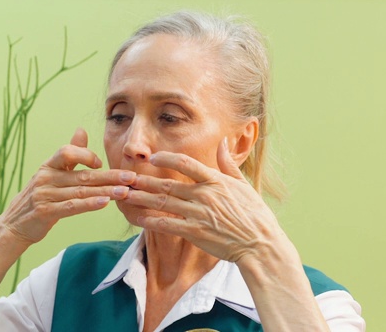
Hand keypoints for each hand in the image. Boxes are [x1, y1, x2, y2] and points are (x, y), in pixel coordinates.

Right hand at [0, 128, 136, 244]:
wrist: (15, 224)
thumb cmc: (40, 196)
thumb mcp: (51, 172)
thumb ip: (69, 153)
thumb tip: (82, 130)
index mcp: (48, 166)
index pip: (67, 152)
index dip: (86, 155)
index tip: (101, 164)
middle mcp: (46, 178)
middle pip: (83, 175)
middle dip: (110, 176)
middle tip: (131, 177)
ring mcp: (45, 195)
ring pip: (81, 192)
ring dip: (106, 192)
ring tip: (125, 192)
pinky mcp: (46, 212)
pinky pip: (72, 207)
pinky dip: (90, 205)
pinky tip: (105, 203)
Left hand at [126, 138, 284, 262]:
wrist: (260, 244)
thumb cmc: (254, 214)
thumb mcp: (243, 185)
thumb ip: (228, 164)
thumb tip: (223, 141)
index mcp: (215, 181)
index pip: (186, 164)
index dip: (167, 159)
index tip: (153, 158)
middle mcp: (204, 195)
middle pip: (167, 184)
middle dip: (144, 180)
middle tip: (126, 177)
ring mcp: (198, 214)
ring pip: (163, 203)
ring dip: (142, 198)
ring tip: (125, 194)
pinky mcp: (195, 232)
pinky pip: (167, 224)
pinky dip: (151, 221)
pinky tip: (138, 218)